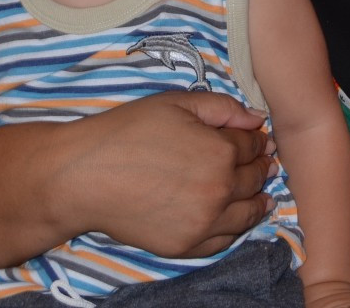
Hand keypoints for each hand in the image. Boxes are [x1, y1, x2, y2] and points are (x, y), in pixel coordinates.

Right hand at [55, 90, 274, 257]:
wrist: (83, 176)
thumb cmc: (127, 132)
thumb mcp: (176, 104)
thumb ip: (222, 108)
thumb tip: (257, 120)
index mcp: (220, 152)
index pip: (253, 146)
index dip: (258, 140)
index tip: (259, 139)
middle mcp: (218, 190)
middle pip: (254, 179)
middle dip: (261, 168)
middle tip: (266, 163)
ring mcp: (203, 223)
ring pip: (246, 214)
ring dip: (258, 201)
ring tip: (263, 196)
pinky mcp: (185, 246)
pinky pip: (223, 240)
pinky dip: (236, 228)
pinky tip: (237, 219)